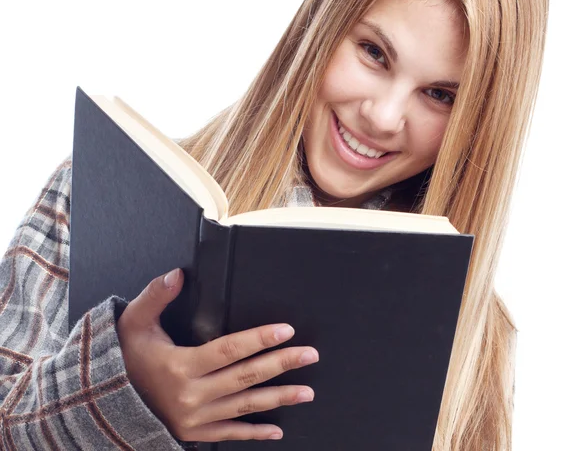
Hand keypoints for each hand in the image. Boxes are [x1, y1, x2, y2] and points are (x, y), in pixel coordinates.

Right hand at [116, 268, 317, 441]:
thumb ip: (156, 295)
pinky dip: (255, 433)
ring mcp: (194, 418)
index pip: (228, 349)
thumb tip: (178, 274)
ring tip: (308, 390)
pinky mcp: (194, 432)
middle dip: (281, 364)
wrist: (104, 402)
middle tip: (310, 354)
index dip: (258, 339)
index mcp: (180, 365)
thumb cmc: (125, 357)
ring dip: (279, 398)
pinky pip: (230, 434)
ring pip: (244, 406)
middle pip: (245, 377)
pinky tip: (278, 430)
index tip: (286, 330)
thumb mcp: (134, 322)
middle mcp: (190, 395)